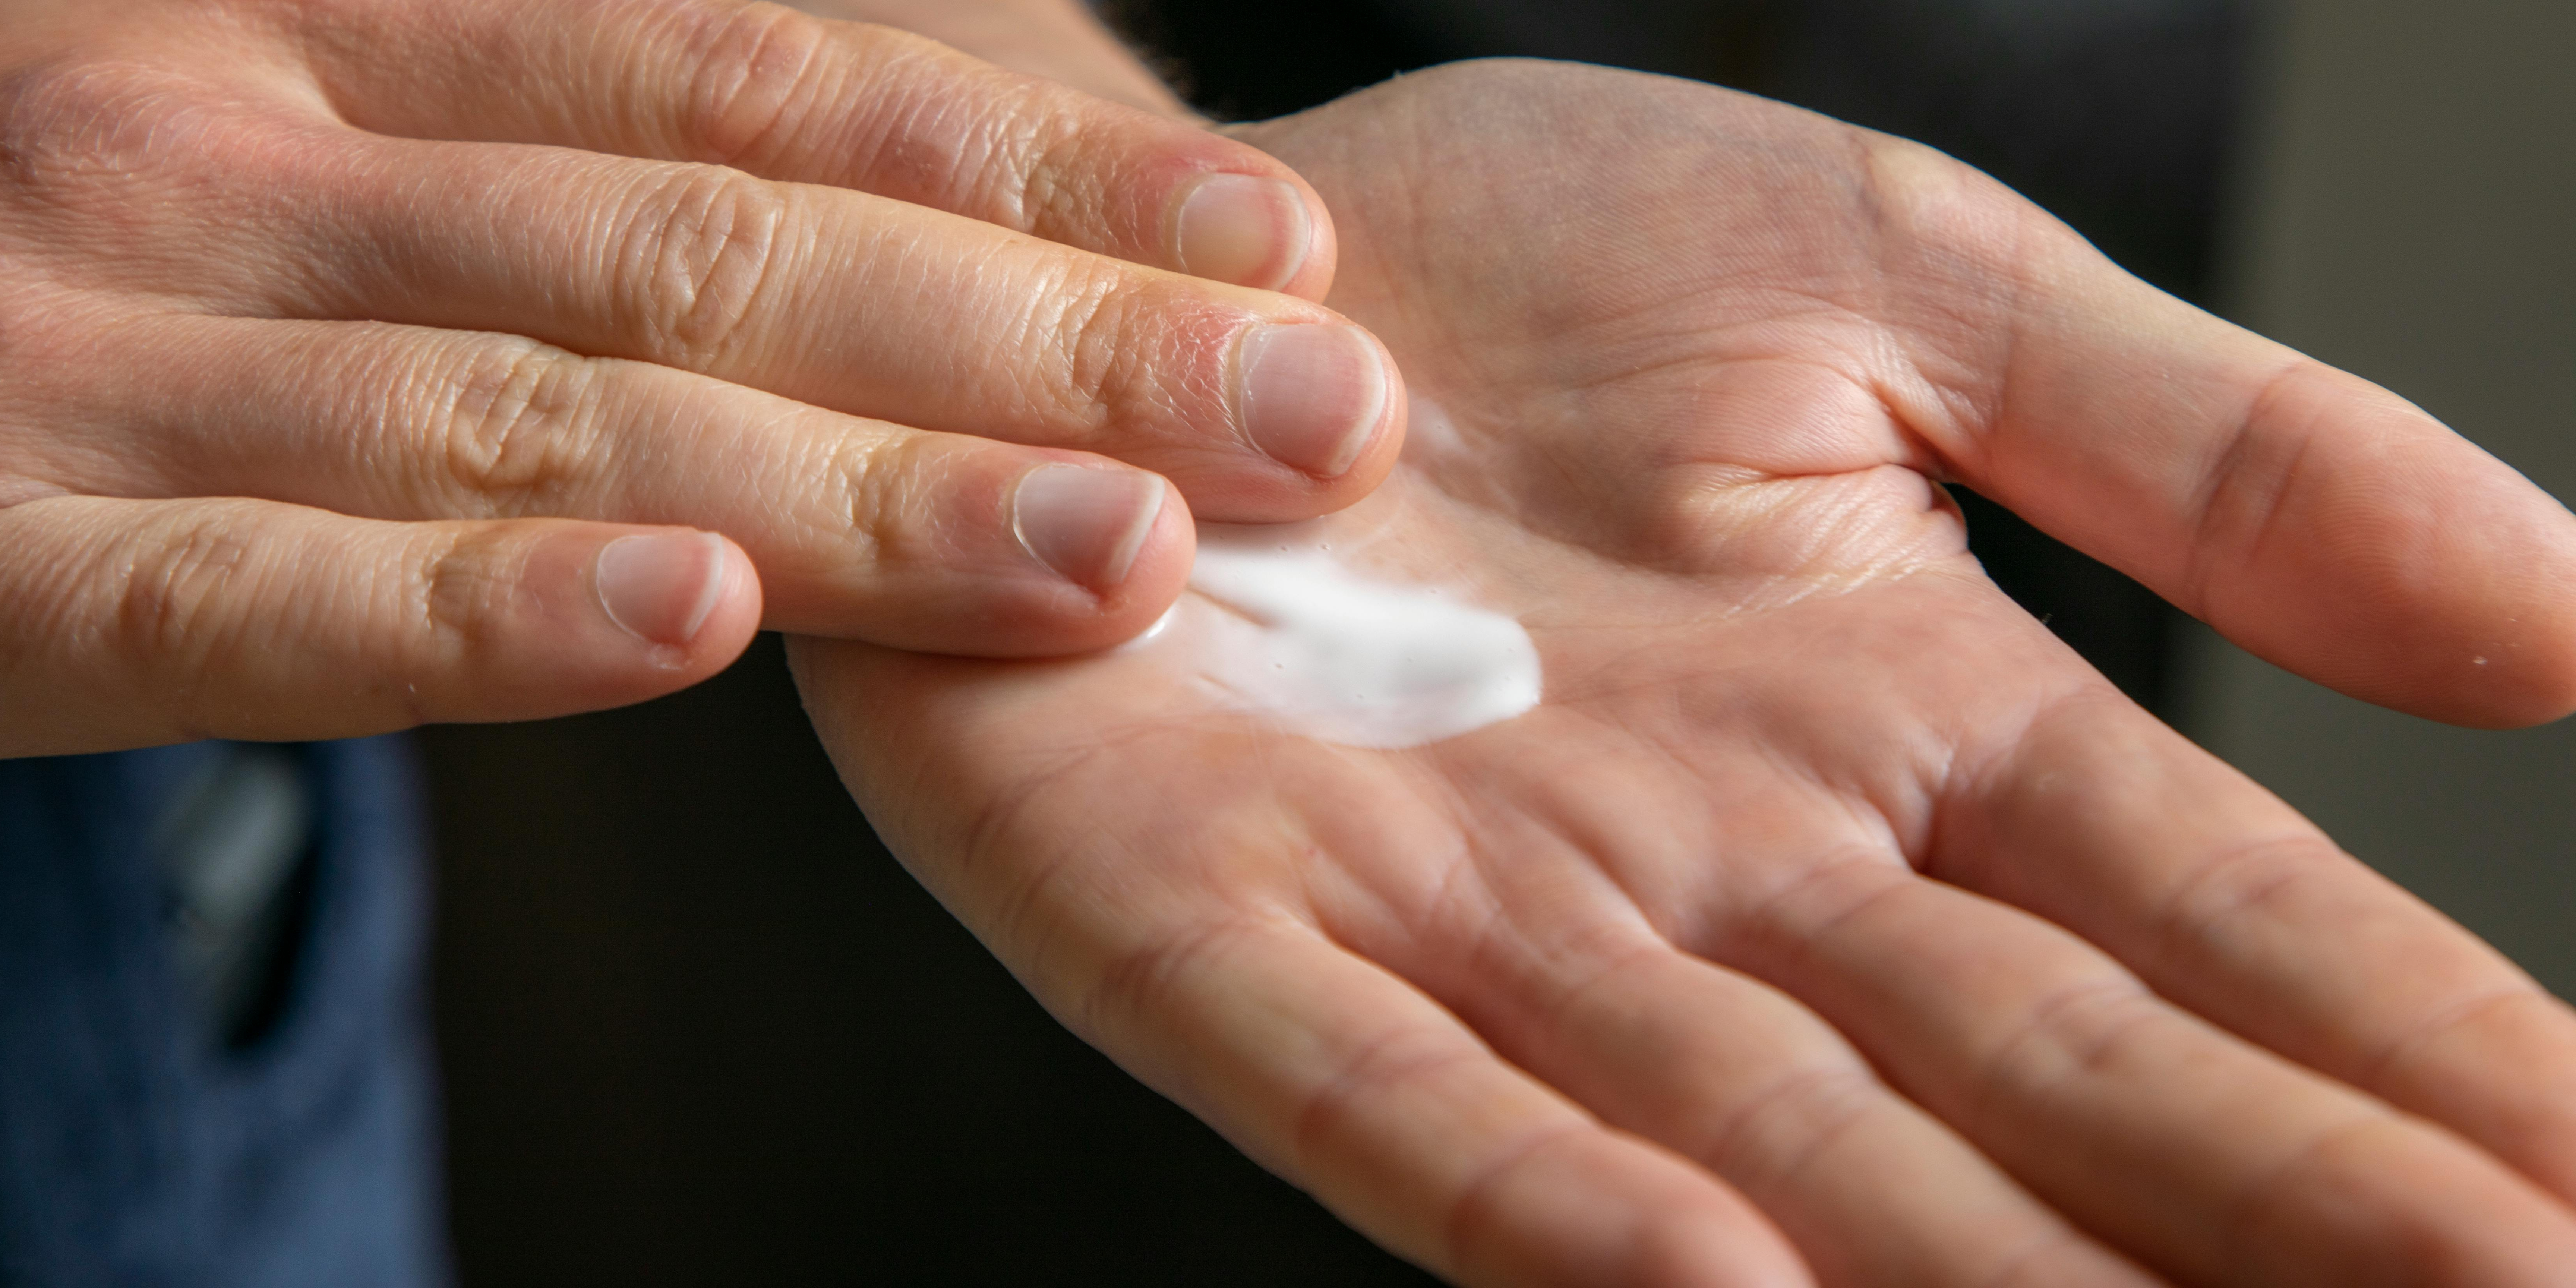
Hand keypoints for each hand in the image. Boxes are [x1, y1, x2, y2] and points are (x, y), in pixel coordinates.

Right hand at [0, 0, 1404, 755]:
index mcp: (336, 30)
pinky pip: (273, 597)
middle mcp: (238, 154)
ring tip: (1122, 552)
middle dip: (1042, 338)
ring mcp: (107, 355)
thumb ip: (583, 130)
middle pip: (716, 248)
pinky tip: (696, 624)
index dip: (1041, 165)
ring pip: (559, 418)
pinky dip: (487, 612)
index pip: (759, 80)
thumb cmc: (91, 232)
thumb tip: (932, 162)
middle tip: (1311, 419)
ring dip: (862, 489)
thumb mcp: (321, 114)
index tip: (1275, 244)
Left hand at [794, 61, 2575, 1282]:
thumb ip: (2200, 450)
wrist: (1194, 250)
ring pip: (1753, 1144)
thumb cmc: (1523, 260)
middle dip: (2259, 1211)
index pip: (2209, 927)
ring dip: (1957, 1263)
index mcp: (1895, 731)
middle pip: (2030, 1080)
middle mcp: (1716, 879)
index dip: (2409, 1055)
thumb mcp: (1901, 284)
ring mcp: (1468, 921)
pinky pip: (1391, 1099)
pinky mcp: (1223, 920)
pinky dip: (1537, 1205)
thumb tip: (2566, 623)